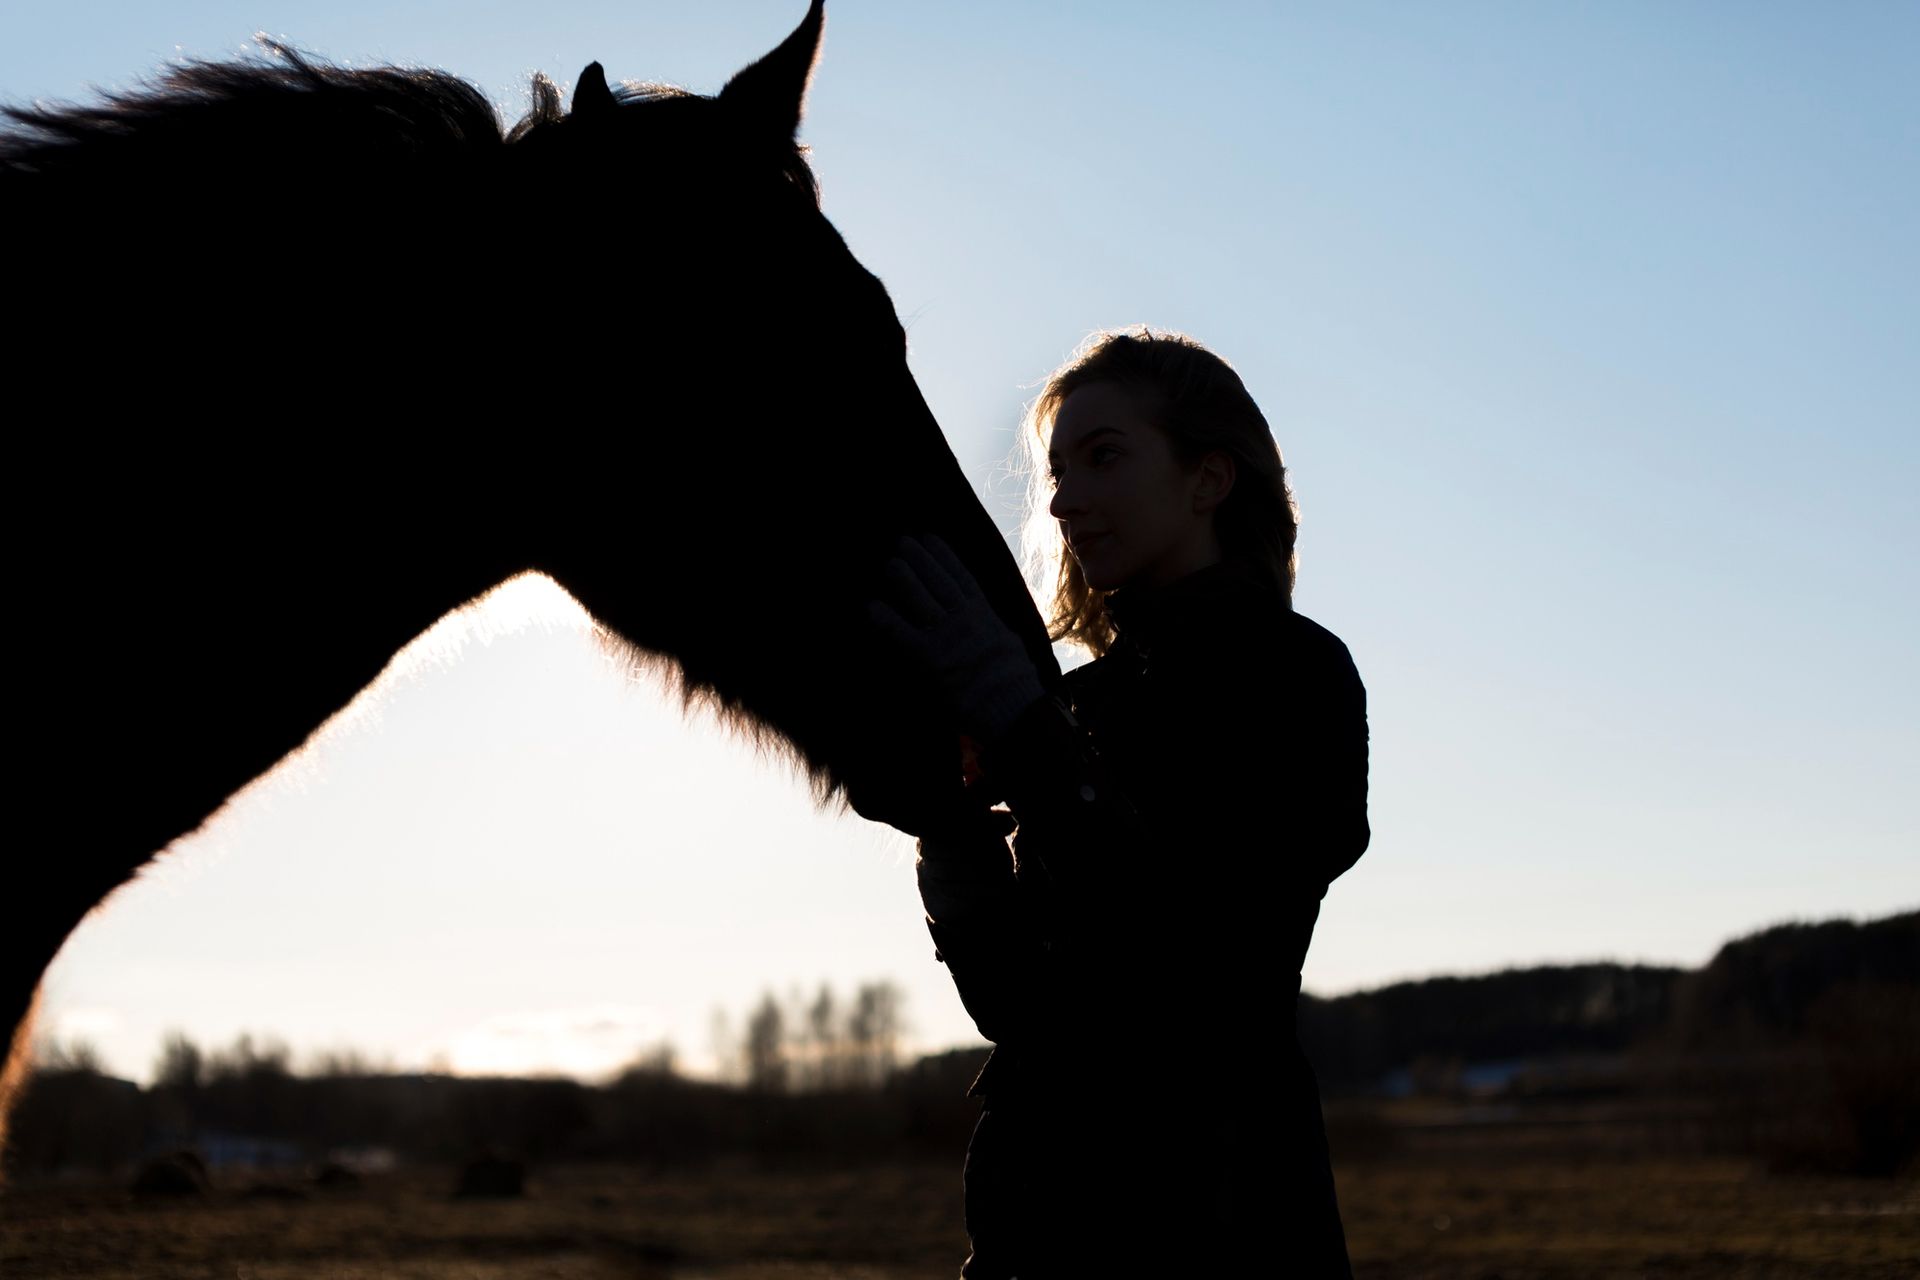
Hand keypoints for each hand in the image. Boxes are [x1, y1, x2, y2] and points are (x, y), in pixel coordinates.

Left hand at [867, 534, 1048, 746]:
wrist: (1012, 705)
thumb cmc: (1016, 681)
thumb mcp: (1010, 644)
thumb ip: (995, 630)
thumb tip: (995, 626)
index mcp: (985, 614)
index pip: (961, 576)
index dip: (944, 555)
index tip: (930, 538)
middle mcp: (965, 618)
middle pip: (938, 580)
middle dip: (920, 559)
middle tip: (902, 542)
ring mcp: (947, 636)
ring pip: (921, 598)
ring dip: (904, 577)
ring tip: (891, 562)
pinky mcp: (931, 659)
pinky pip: (903, 635)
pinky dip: (886, 619)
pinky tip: (872, 607)